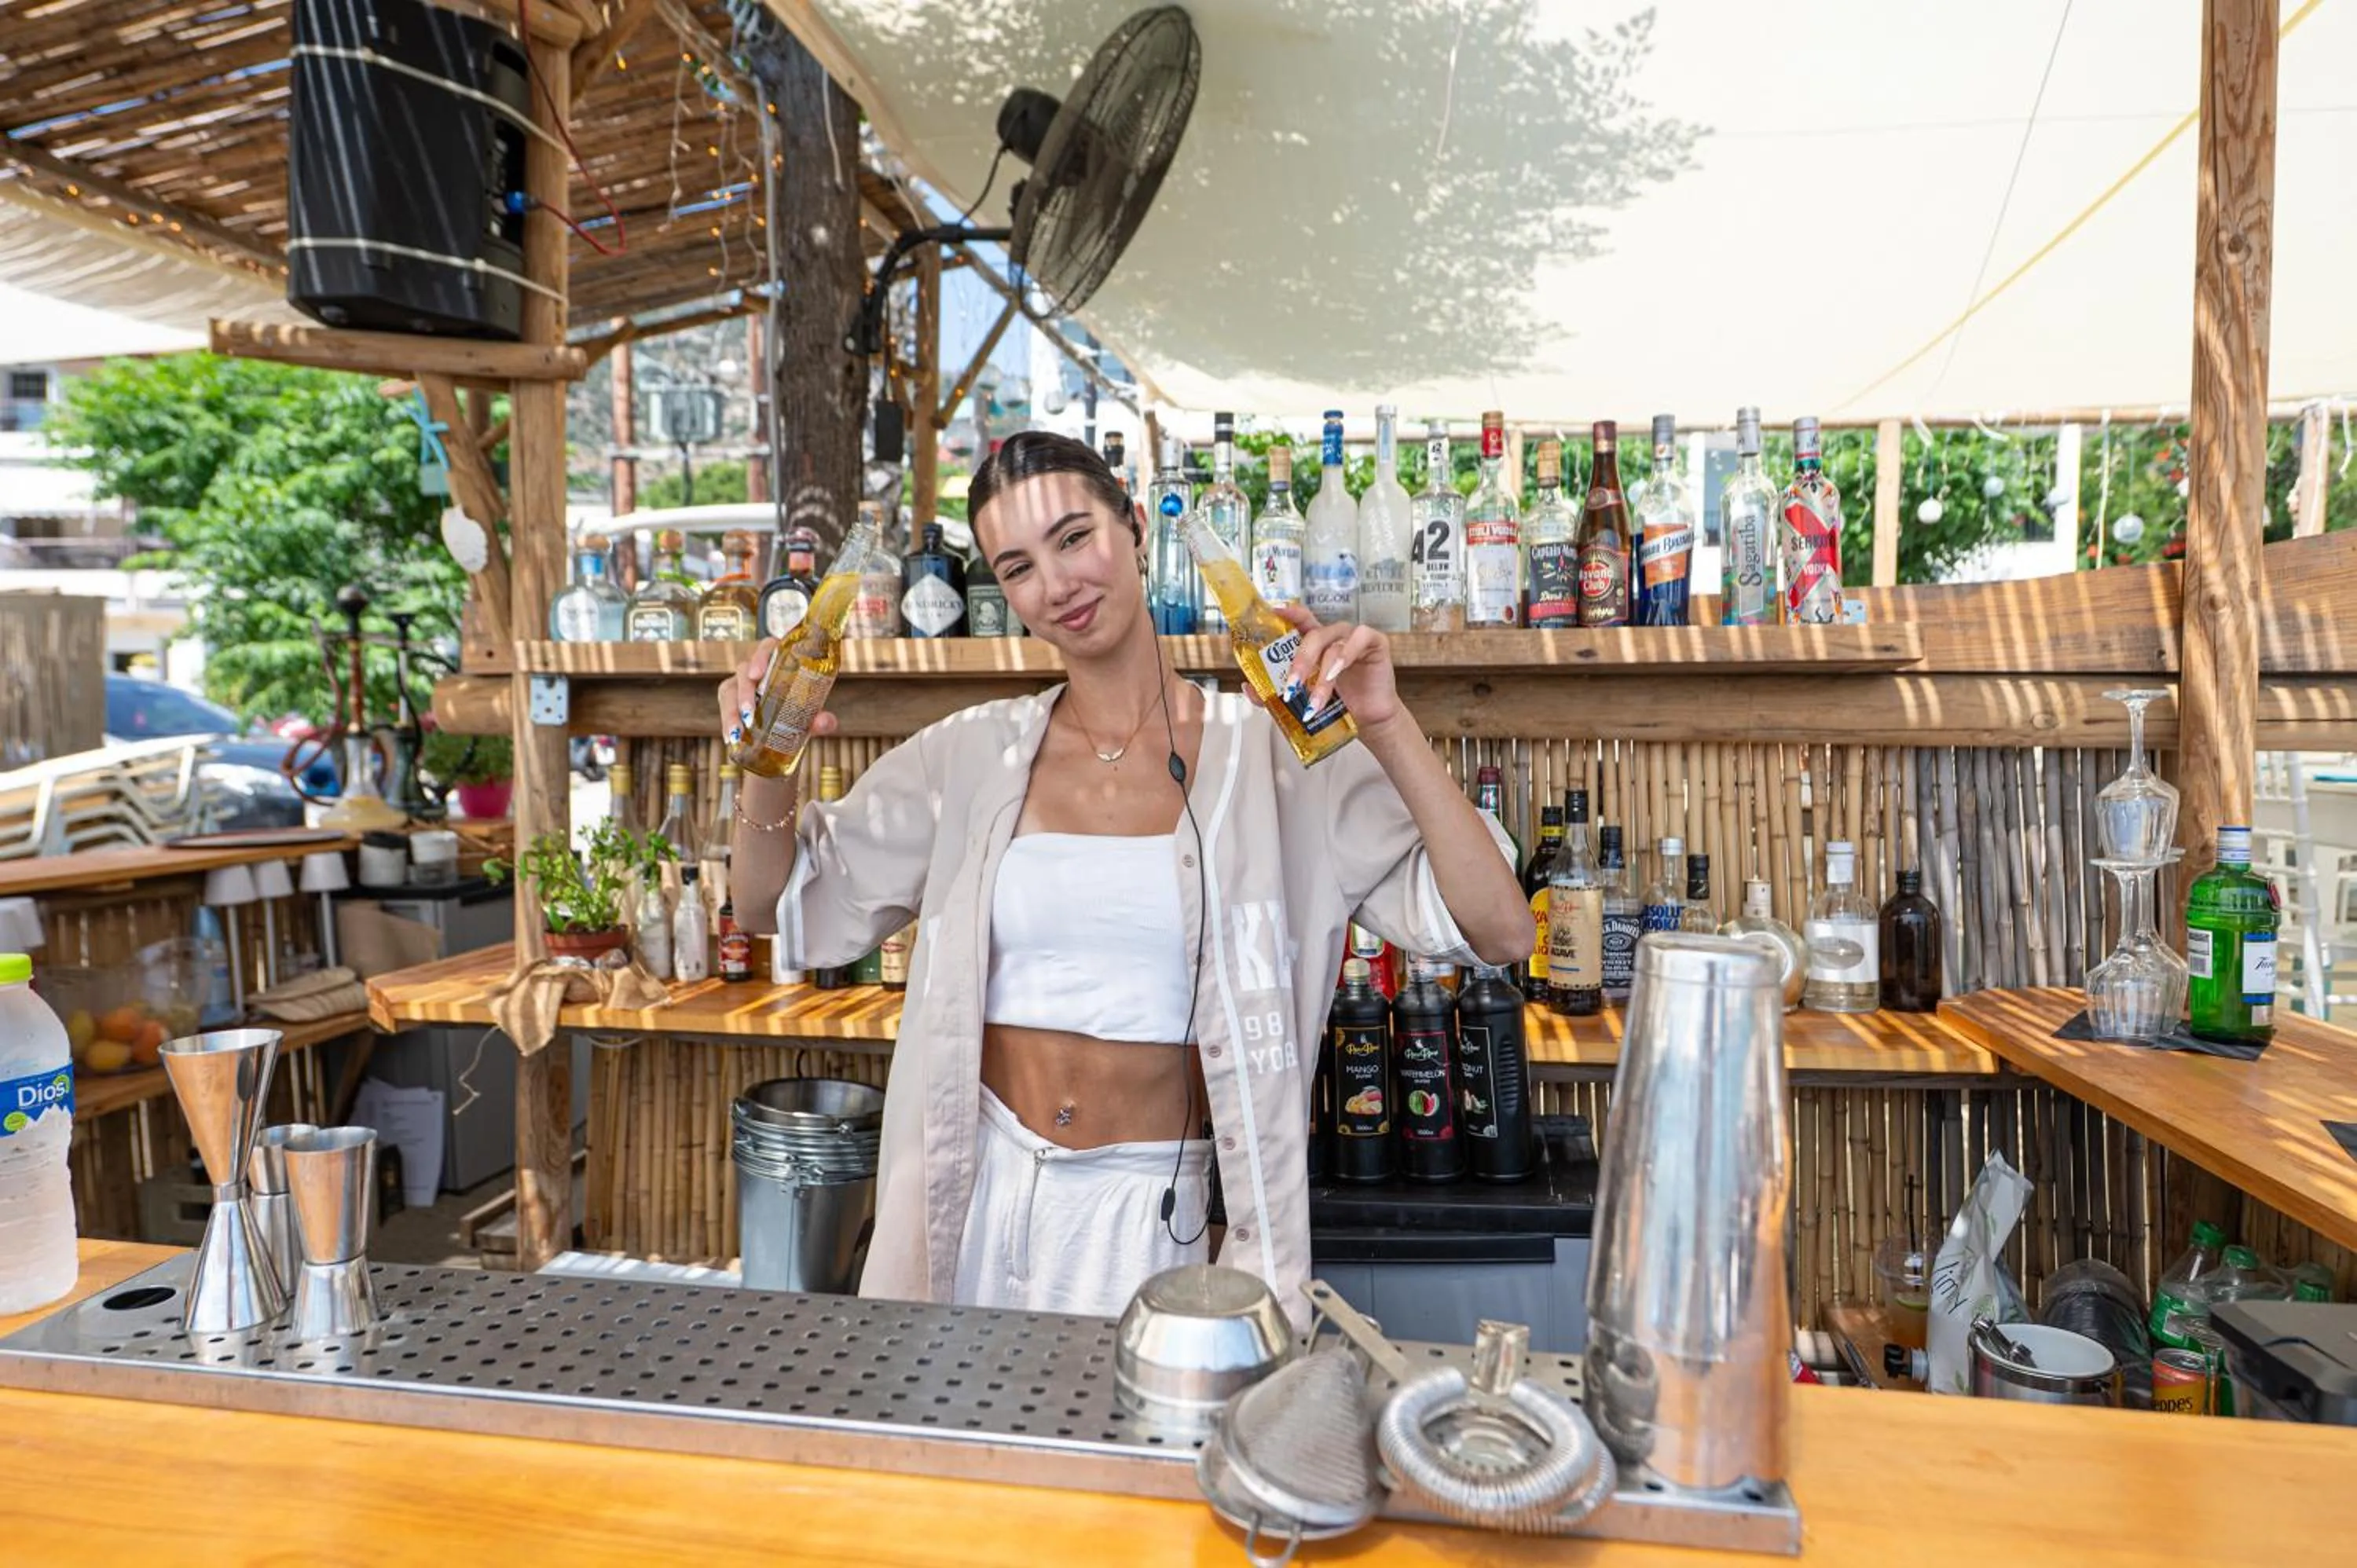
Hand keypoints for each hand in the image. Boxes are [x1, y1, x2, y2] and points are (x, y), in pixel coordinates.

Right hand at [717, 637, 837, 747]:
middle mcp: (758, 669)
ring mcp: (741, 683)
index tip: (757, 674)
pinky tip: (730, 738)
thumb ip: (822, 719)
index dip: (761, 657)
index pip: (768, 647)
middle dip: (744, 691)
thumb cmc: (801, 713)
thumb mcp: (813, 717)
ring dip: (732, 712)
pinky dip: (727, 723)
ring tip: (737, 733)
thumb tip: (825, 722)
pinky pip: (725, 707)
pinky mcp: (731, 699)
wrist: (787, 732)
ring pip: (729, 690)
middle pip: (743, 669)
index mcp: (779, 662)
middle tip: (749, 714)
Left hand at [1273, 604, 1402, 729]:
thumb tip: (1249, 688)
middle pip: (1313, 636)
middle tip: (1291, 686)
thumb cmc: (1338, 705)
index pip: (1301, 620)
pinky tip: (1336, 674)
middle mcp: (1334, 635)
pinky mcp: (1375, 642)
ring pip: (1332, 646)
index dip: (1289, 613)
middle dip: (1300, 662)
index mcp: (1316, 642)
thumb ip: (1277, 691)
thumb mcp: (1304, 698)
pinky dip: (1345, 656)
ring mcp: (1354, 637)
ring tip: (1315, 701)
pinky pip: (1359, 639)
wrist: (1369, 721)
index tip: (1275, 612)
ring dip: (1321, 676)